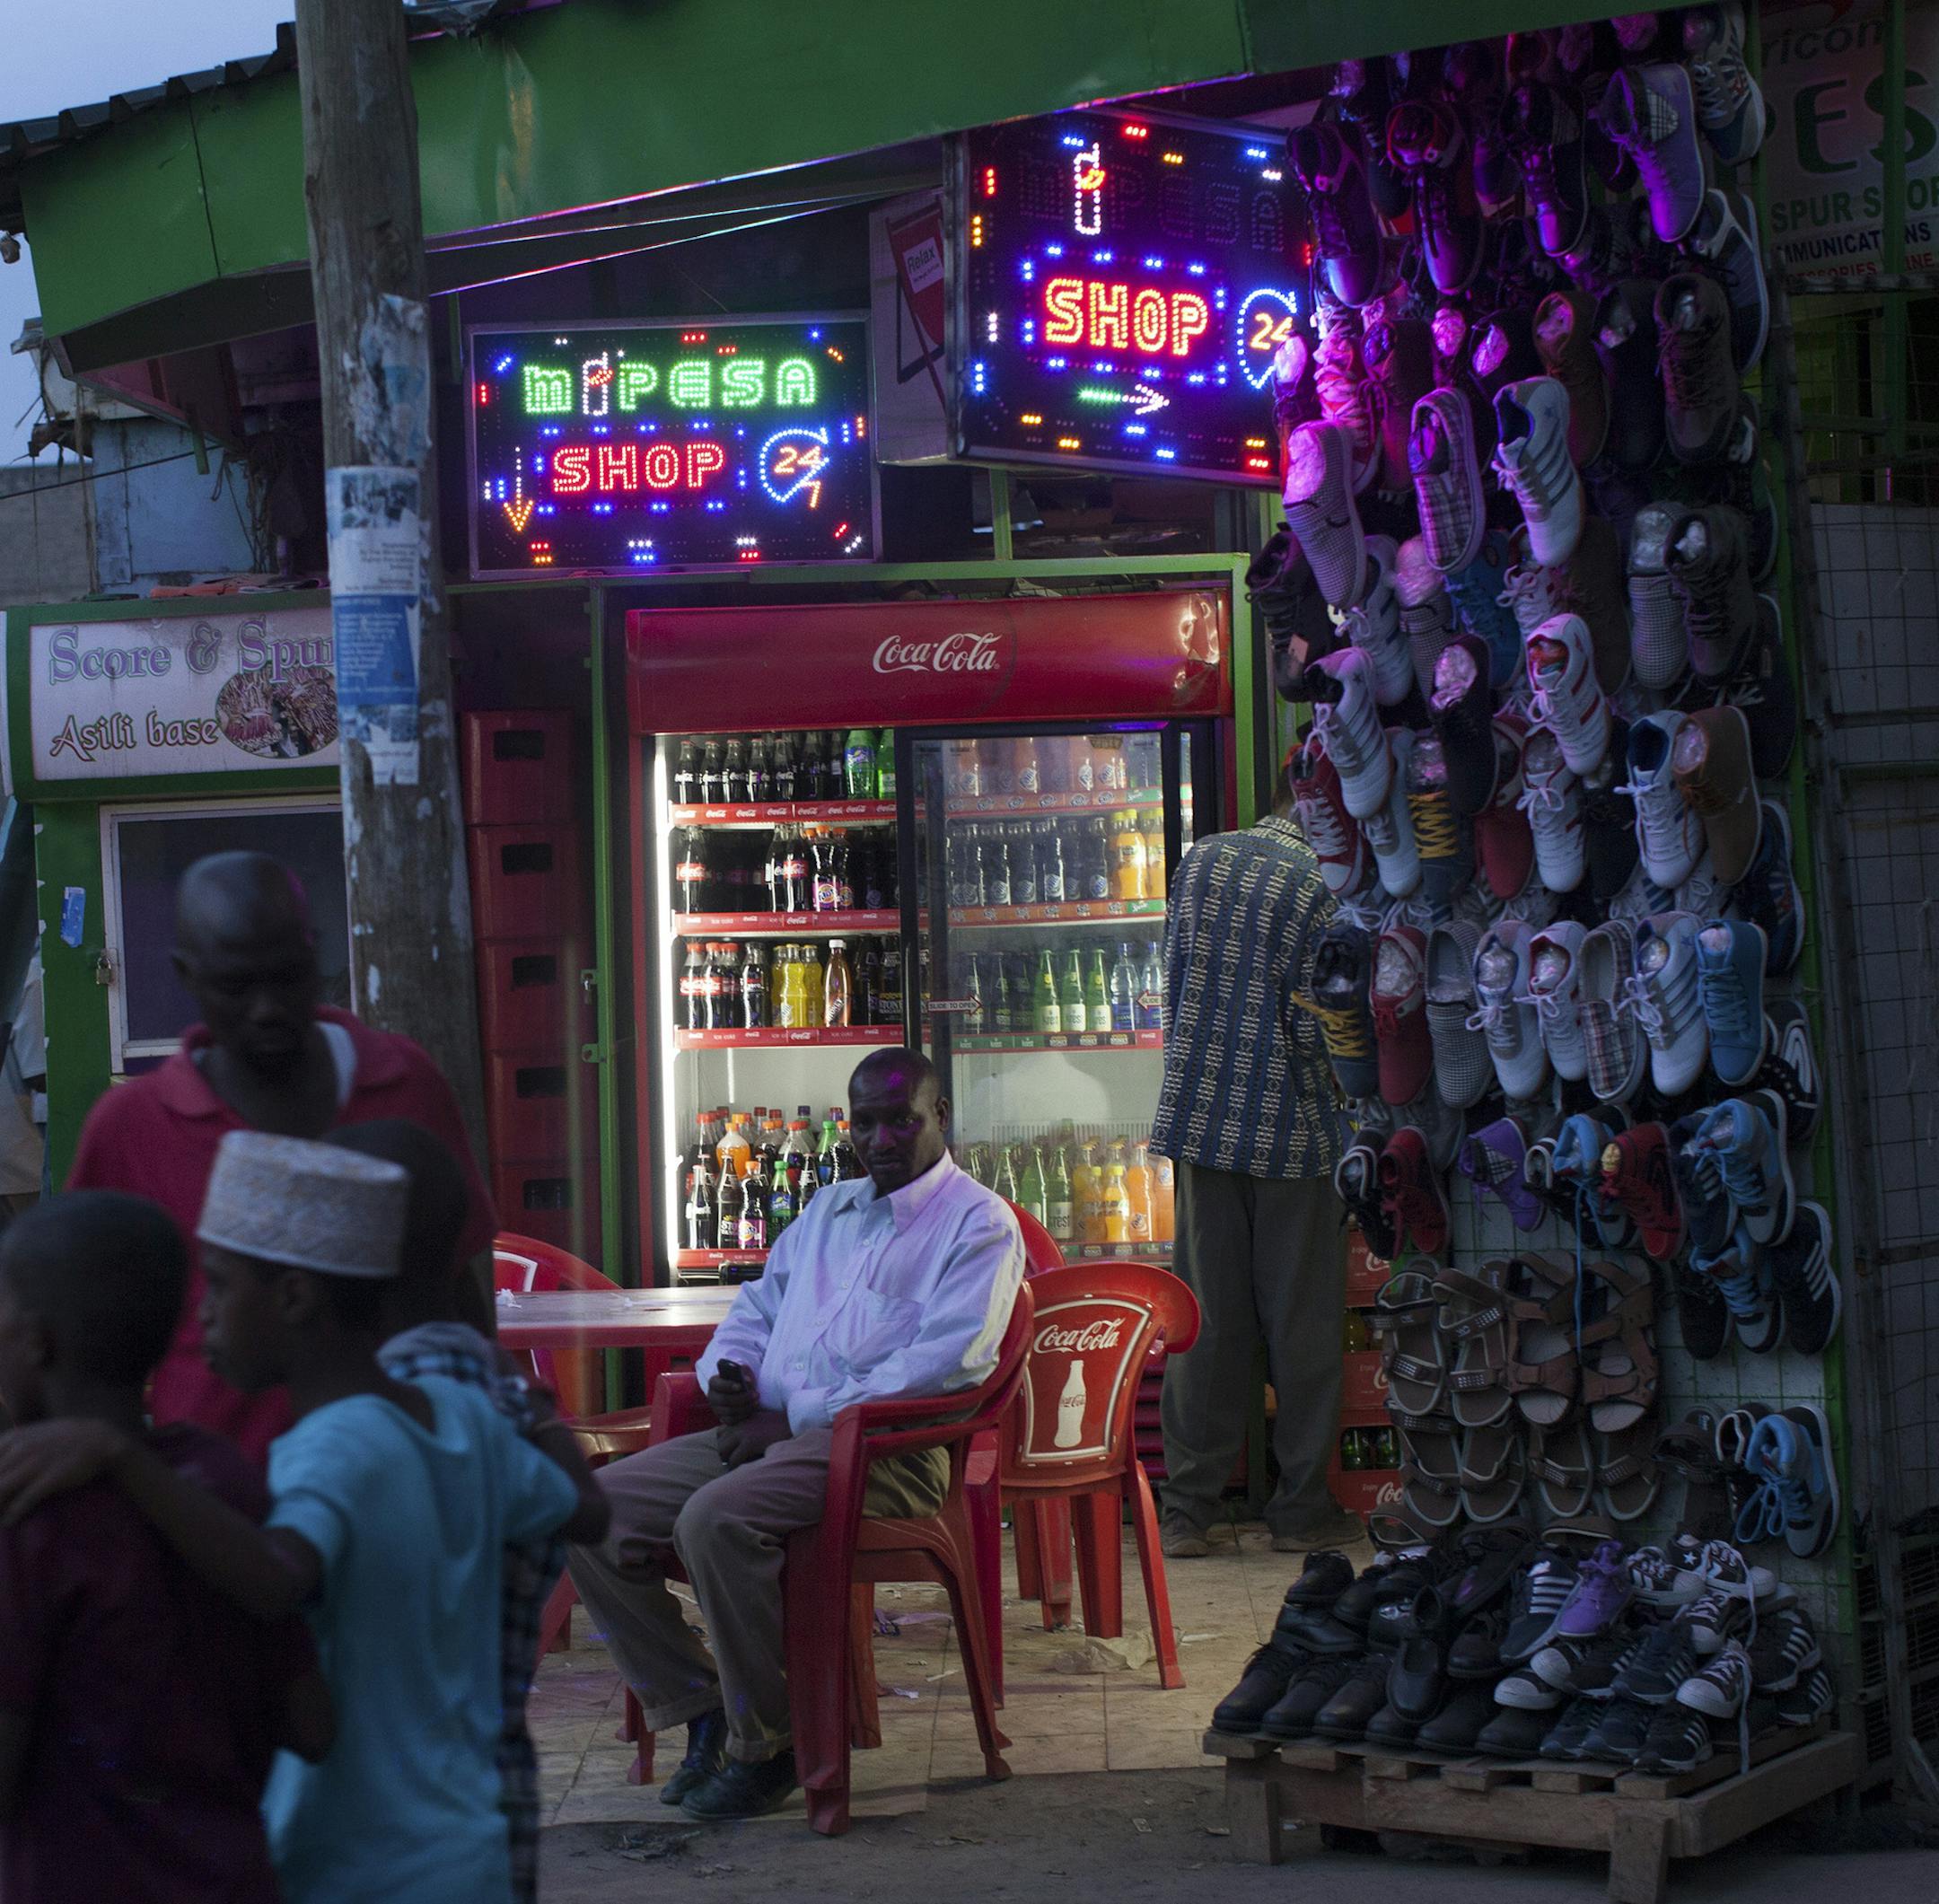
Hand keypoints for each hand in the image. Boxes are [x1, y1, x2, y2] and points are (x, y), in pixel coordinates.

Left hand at [0, 1418, 130, 1524]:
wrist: (98, 1438)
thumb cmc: (62, 1439)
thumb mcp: (32, 1434)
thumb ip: (10, 1445)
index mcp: (14, 1438)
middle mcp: (21, 1449)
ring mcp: (37, 1463)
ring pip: (2, 1489)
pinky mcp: (52, 1477)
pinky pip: (25, 1499)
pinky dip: (13, 1513)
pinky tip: (9, 1521)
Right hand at [707, 1362, 757, 1426]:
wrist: (740, 1391)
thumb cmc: (740, 1380)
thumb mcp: (741, 1373)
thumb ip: (742, 1373)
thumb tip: (747, 1380)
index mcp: (714, 1382)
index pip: (718, 1384)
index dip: (729, 1385)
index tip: (741, 1386)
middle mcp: (712, 1397)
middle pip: (725, 1399)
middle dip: (742, 1397)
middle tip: (756, 1394)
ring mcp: (717, 1409)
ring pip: (730, 1411)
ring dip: (745, 1407)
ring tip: (756, 1401)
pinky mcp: (723, 1418)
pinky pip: (732, 1420)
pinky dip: (743, 1415)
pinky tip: (752, 1408)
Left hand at [718, 1410, 791, 1469]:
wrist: (793, 1422)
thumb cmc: (779, 1426)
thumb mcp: (760, 1422)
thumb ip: (748, 1429)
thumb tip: (740, 1444)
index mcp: (740, 1420)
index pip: (720, 1433)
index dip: (725, 1444)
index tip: (733, 1452)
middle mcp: (738, 1425)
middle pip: (719, 1443)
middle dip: (725, 1455)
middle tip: (734, 1463)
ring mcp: (742, 1433)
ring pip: (723, 1452)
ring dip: (729, 1462)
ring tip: (737, 1469)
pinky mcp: (749, 1443)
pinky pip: (734, 1460)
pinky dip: (736, 1468)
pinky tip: (743, 1471)